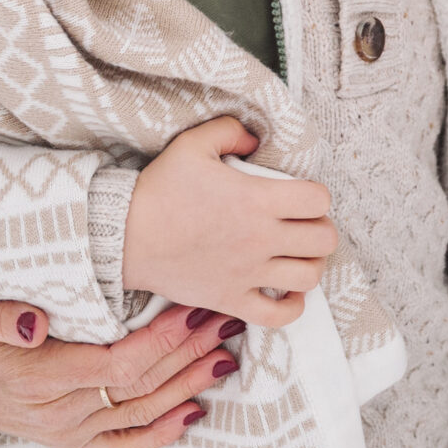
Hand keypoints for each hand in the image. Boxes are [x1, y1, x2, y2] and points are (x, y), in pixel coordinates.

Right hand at [0, 300, 243, 447]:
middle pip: (139, 384)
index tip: (192, 308)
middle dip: (187, 351)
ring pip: (141, 412)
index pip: (117, 362)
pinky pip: (124, 445)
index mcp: (38, 379)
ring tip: (225, 353)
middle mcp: (59, 412)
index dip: (161, 339)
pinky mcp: (73, 439)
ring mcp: (68, 430)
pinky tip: (195, 412)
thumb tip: (34, 323)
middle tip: (223, 316)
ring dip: (187, 385)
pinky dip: (162, 433)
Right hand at [122, 116, 335, 327]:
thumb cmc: (159, 189)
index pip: (318, 200)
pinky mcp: (231, 300)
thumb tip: (255, 140)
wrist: (125, 236)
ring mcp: (248, 274)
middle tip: (302, 225)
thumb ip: (230, 131)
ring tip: (296, 255)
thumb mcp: (193, 144)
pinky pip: (279, 317)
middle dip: (320, 229)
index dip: (317, 196)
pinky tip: (285, 292)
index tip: (300, 196)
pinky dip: (292, 307)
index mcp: (257, 199)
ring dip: (311, 265)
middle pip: (323, 240)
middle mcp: (260, 238)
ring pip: (309, 278)